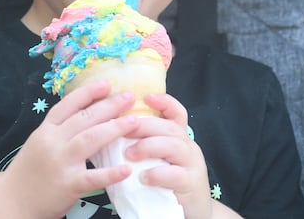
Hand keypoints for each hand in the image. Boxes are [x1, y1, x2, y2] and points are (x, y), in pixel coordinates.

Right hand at [3, 80, 139, 216]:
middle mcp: (52, 142)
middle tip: (129, 97)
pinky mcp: (67, 185)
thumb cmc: (29, 172)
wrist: (11, 202)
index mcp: (45, 130)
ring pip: (90, 139)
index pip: (67, 105)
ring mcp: (60, 162)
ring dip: (114, 128)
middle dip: (108, 106)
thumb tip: (88, 114)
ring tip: (133, 121)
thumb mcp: (39, 143)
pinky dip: (110, 173)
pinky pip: (92, 177)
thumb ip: (59, 130)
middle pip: (84, 118)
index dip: (87, 93)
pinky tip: (126, 169)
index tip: (106, 84)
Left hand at [123, 93, 218, 218]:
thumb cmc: (167, 184)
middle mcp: (188, 146)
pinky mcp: (191, 184)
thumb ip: (144, 145)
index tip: (146, 96)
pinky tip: (143, 177)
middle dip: (145, 125)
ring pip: (175, 146)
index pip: (176, 113)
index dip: (164, 102)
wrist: (192, 212)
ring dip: (149, 146)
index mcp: (178, 137)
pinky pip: (176, 175)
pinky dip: (158, 174)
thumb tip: (110, 132)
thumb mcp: (158, 160)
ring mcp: (192, 164)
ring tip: (129, 154)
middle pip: (170, 127)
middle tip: (123, 129)